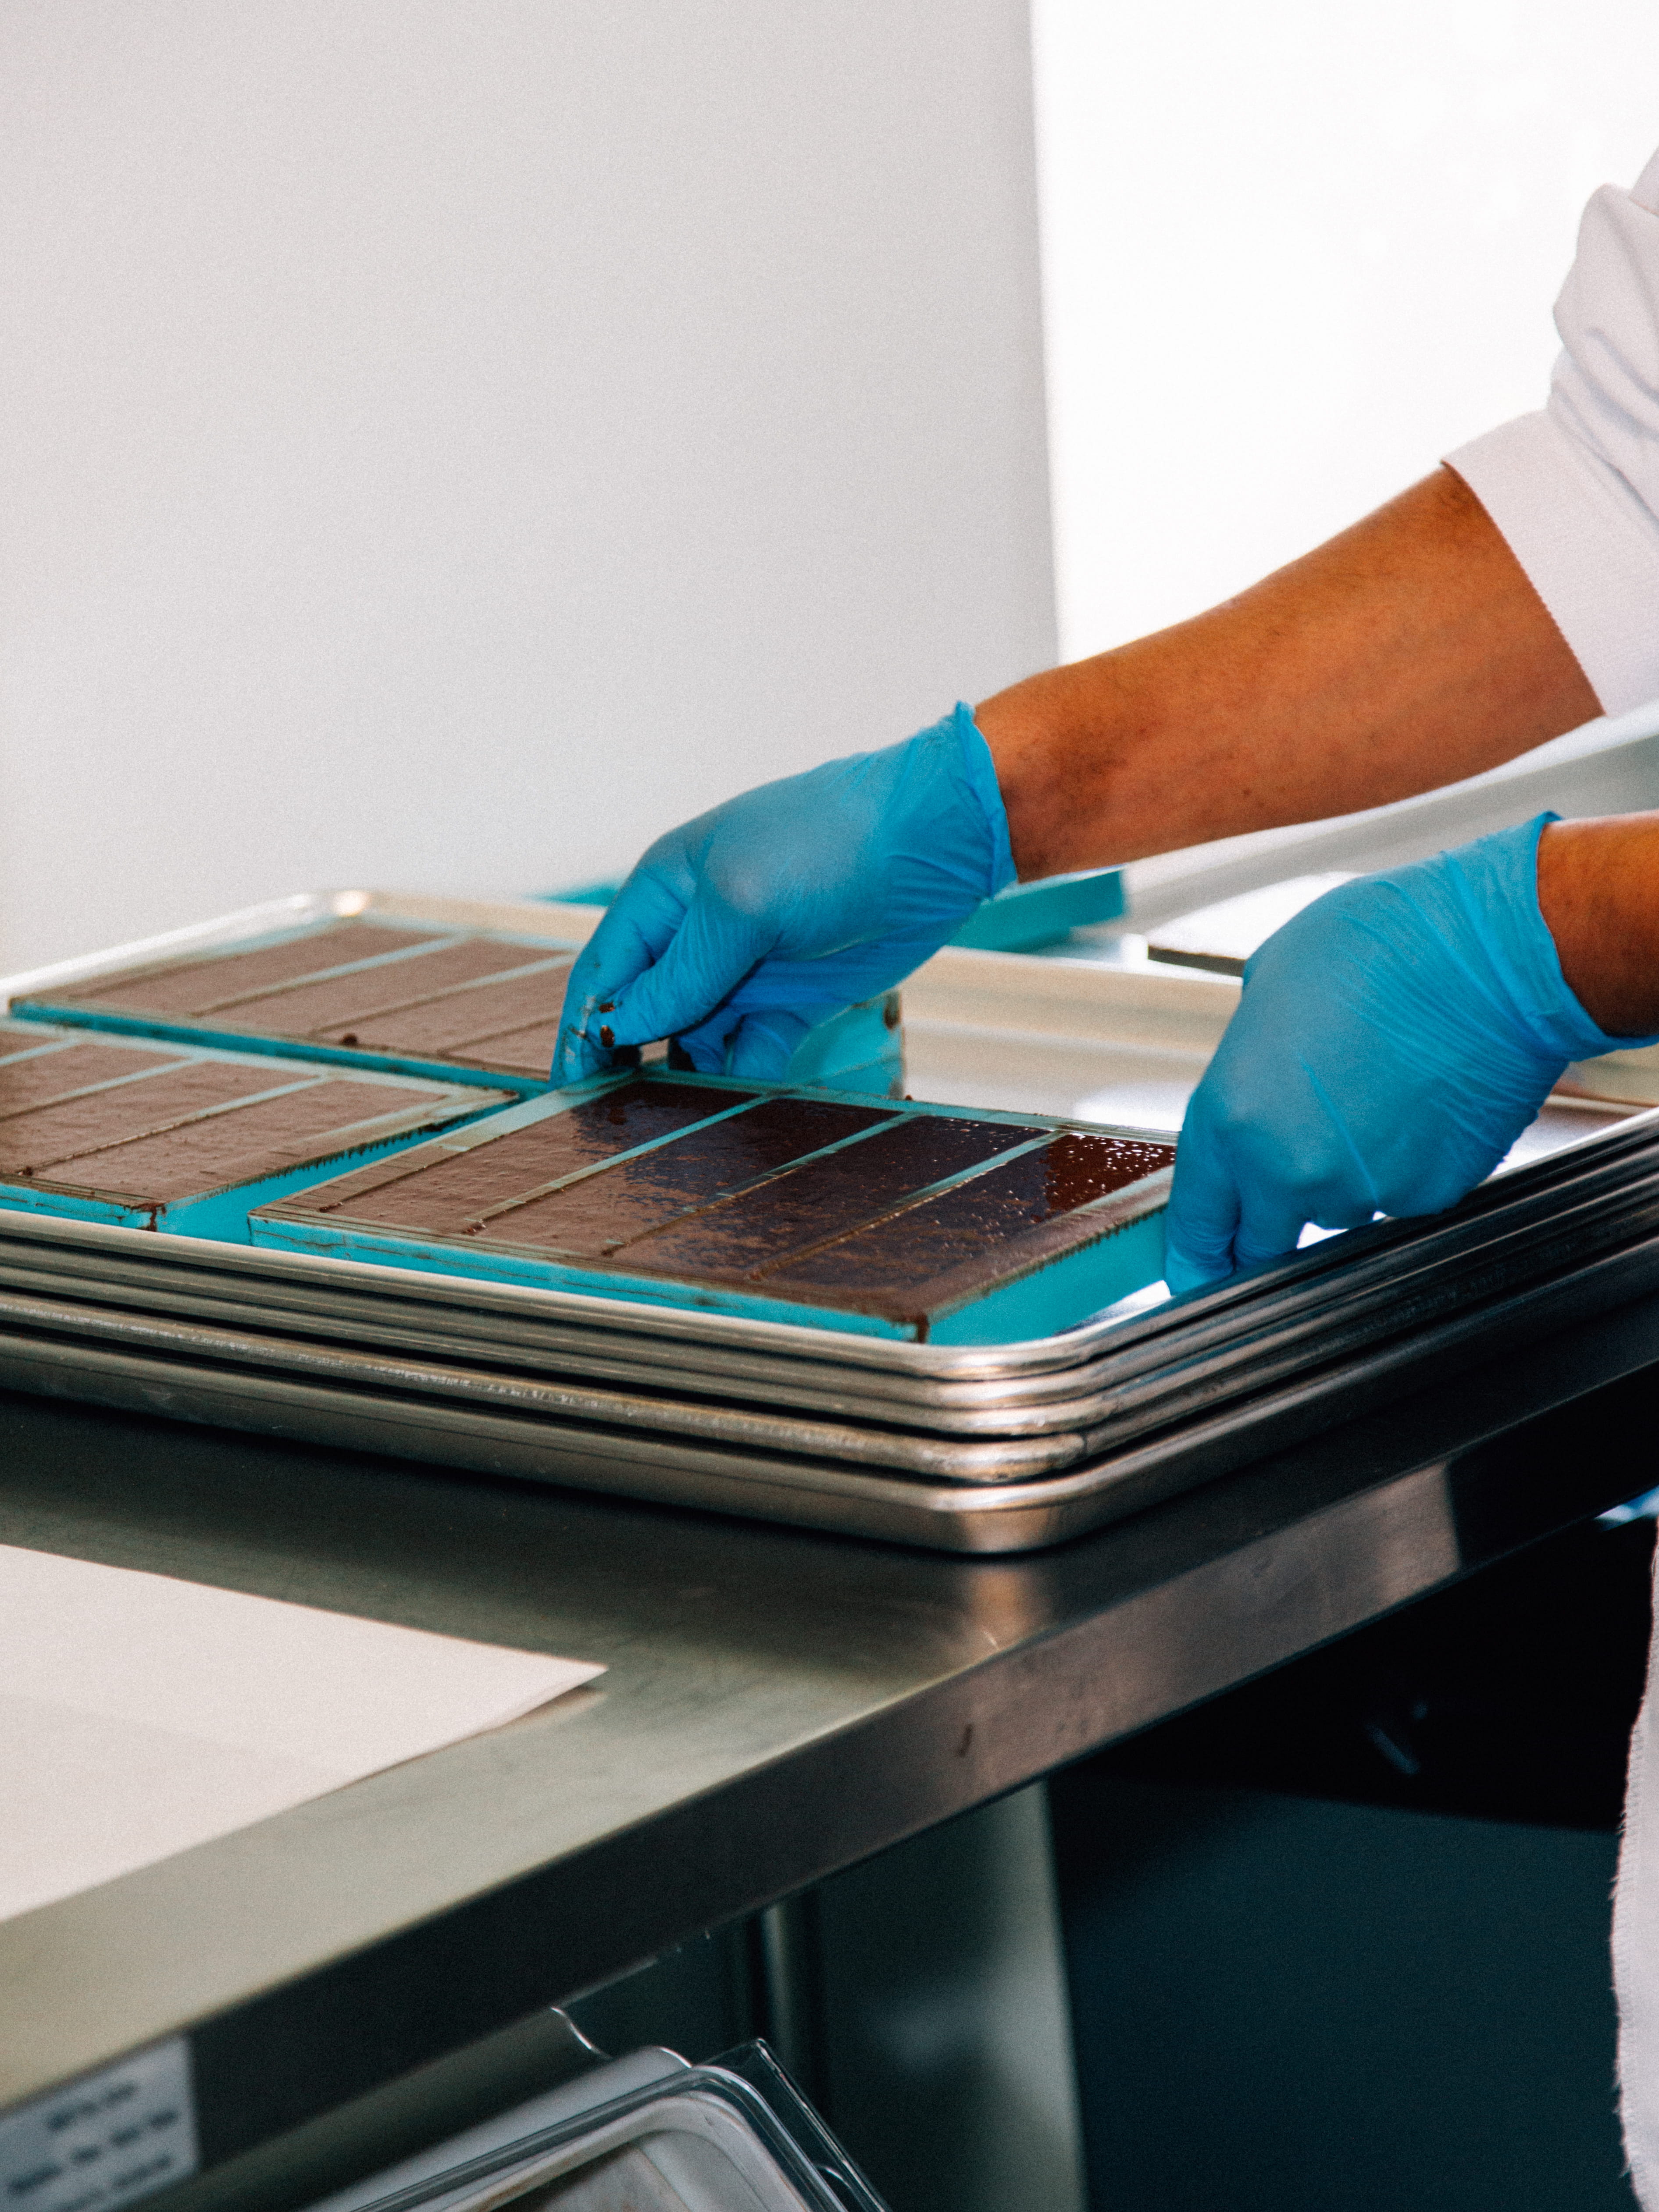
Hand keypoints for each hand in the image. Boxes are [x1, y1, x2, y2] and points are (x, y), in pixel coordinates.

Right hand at [552, 704, 1013, 1081]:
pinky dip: (743, 1078)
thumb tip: (622, 1028)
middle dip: (628, 1063)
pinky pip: (751, 1052)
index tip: (572, 1091)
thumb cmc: (830, 844)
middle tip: (618, 1124)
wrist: (935, 840)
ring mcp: (746, 970)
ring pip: (695, 1041)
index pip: (604, 972)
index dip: (583, 1030)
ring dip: (686, 1081)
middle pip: (643, 1013)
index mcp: (667, 892)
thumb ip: (682, 971)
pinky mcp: (795, 1001)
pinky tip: (740, 1104)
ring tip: (677, 1127)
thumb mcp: (742, 902)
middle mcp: (698, 933)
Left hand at [1163, 814, 1651, 1292]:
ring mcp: (1366, 1190)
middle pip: (1266, 1240)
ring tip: (1379, 1092)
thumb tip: (1256, 1080)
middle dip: (1272, 1223)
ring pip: (1340, 1209)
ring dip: (1348, 1173)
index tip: (1194, 1275)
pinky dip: (1407, 1161)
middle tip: (1299, 1172)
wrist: (1490, 958)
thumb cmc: (1381, 947)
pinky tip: (1421, 1100)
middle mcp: (1292, 1170)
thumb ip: (1248, 1057)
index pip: (1199, 1220)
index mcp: (1234, 1118)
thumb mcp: (1269, 984)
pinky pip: (1403, 1195)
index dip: (1195, 1256)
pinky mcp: (1431, 1194)